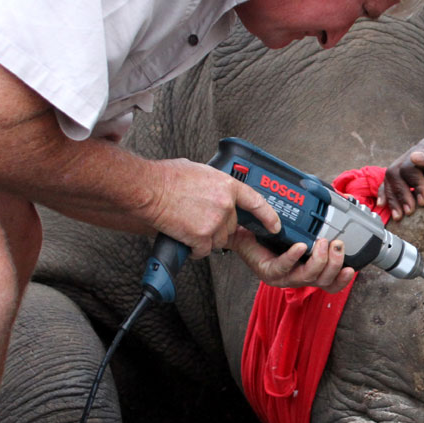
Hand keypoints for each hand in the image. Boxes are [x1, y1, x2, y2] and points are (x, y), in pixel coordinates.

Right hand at [152, 159, 280, 257]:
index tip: (274, 226)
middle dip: (218, 226)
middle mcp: (225, 204)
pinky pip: (204, 250)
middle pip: (231, 226)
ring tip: (189, 225)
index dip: (268, 216)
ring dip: (206, 239)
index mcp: (227, 186)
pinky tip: (185, 238)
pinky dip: (195, 249)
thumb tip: (214, 189)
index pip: (256, 203)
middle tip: (199, 219)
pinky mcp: (201, 236)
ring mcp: (214, 222)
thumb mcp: (200, 171)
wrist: (149, 189)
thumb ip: (214, 183)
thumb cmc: (167, 178)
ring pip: (219, 240)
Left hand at [228, 232, 354, 292]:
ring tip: (323, 242)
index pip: (329, 284)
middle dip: (334, 264)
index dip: (341, 280)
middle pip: (322, 281)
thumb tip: (343, 210)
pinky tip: (301, 246)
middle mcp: (296, 277)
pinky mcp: (267, 271)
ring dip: (319, 260)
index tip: (351, 268)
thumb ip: (319, 227)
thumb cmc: (272, 232)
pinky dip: (294, 257)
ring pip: (306, 277)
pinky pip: (283, 267)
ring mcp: (281, 276)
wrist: (244, 229)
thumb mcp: (301, 230)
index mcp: (306, 271)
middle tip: (337, 244)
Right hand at [377, 138, 423, 220]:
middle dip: (400, 194)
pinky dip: (385, 194)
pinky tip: (383, 205)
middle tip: (410, 211)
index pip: (408, 166)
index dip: (413, 185)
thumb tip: (414, 157)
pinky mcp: (409, 178)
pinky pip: (390, 184)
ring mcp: (410, 166)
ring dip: (392, 198)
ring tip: (400, 216)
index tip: (423, 201)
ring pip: (390, 180)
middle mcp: (414, 154)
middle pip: (395, 173)